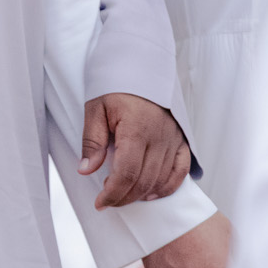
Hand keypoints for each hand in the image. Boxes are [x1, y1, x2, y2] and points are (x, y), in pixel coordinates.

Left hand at [80, 92, 190, 208]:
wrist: (141, 63)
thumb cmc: (117, 84)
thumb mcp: (96, 108)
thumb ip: (92, 140)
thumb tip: (86, 169)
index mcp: (136, 129)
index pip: (126, 173)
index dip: (112, 193)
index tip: (100, 203)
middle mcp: (159, 136)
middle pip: (143, 181)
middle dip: (123, 197)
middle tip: (107, 201)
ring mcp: (173, 138)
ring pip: (160, 179)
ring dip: (141, 194)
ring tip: (122, 195)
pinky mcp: (181, 139)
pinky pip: (180, 170)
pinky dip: (167, 186)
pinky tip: (151, 194)